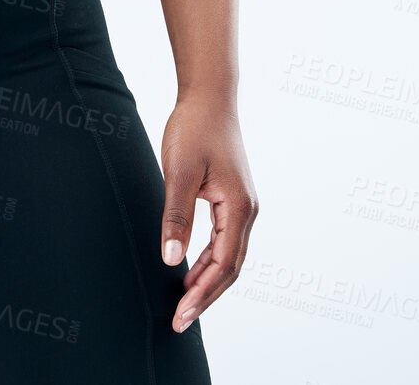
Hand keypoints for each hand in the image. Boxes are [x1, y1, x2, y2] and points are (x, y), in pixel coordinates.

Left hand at [159, 92, 256, 332]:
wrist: (209, 97)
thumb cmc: (194, 128)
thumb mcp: (179, 172)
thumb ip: (176, 216)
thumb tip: (171, 259)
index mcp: (239, 207)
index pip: (222, 265)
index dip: (201, 294)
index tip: (180, 315)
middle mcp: (247, 211)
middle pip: (230, 268)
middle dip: (206, 296)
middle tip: (180, 321)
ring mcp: (243, 205)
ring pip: (229, 256)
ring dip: (208, 281)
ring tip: (184, 303)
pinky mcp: (233, 198)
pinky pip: (224, 240)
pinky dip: (209, 260)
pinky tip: (190, 269)